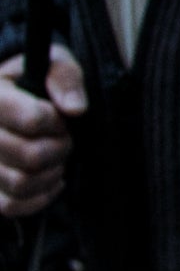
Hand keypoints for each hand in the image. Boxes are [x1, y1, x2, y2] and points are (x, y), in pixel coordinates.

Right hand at [0, 52, 83, 216]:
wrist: (15, 101)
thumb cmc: (37, 81)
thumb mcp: (53, 64)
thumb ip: (65, 78)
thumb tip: (76, 109)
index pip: (33, 120)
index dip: (56, 121)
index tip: (59, 116)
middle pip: (30, 156)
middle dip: (59, 147)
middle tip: (63, 138)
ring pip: (21, 183)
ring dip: (51, 172)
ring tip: (56, 157)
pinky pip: (12, 206)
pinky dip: (40, 196)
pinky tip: (50, 178)